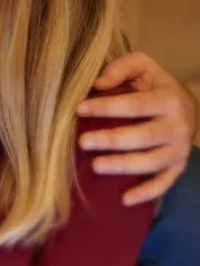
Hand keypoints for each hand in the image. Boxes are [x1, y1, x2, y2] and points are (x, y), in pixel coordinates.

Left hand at [78, 51, 197, 205]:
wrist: (187, 104)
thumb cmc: (155, 84)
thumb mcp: (142, 66)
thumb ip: (120, 69)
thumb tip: (97, 84)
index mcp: (168, 100)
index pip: (135, 105)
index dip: (107, 107)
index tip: (79, 109)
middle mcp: (177, 127)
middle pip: (142, 136)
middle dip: (111, 140)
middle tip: (82, 142)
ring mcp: (179, 150)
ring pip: (151, 162)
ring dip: (123, 166)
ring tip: (95, 166)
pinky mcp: (178, 167)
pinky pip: (164, 183)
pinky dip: (147, 193)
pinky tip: (125, 199)